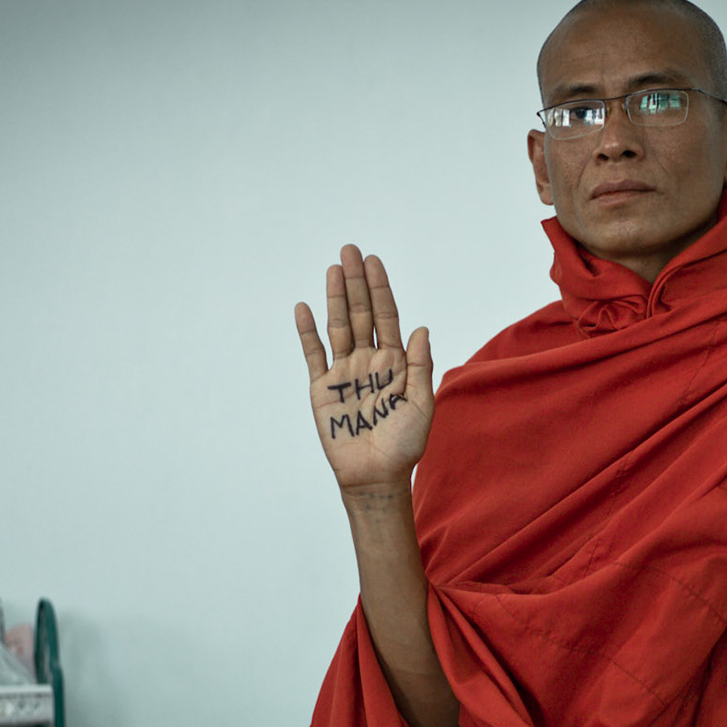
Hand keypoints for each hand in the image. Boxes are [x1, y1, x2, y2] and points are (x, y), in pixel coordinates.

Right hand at [295, 245, 434, 490]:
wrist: (375, 475)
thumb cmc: (403, 445)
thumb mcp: (420, 404)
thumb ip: (420, 366)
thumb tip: (421, 328)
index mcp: (395, 362)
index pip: (386, 317)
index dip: (380, 289)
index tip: (374, 262)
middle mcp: (368, 361)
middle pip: (360, 313)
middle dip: (356, 282)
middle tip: (350, 250)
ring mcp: (344, 372)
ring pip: (338, 327)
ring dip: (335, 297)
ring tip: (333, 268)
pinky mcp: (322, 388)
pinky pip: (314, 354)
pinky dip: (308, 332)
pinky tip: (305, 308)